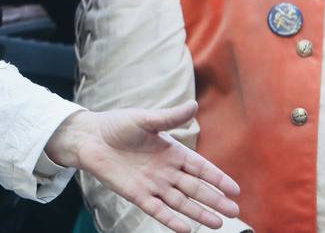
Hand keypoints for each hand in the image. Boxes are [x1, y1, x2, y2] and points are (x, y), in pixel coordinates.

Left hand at [46, 102, 240, 232]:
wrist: (89, 137)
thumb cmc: (117, 125)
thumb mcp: (145, 119)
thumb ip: (169, 117)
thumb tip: (193, 104)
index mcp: (172, 152)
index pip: (200, 168)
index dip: (217, 178)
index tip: (235, 189)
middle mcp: (166, 171)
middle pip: (195, 188)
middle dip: (214, 199)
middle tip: (234, 211)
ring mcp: (153, 185)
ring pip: (181, 202)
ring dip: (199, 213)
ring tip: (218, 224)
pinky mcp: (137, 195)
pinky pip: (157, 210)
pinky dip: (171, 220)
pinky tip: (187, 229)